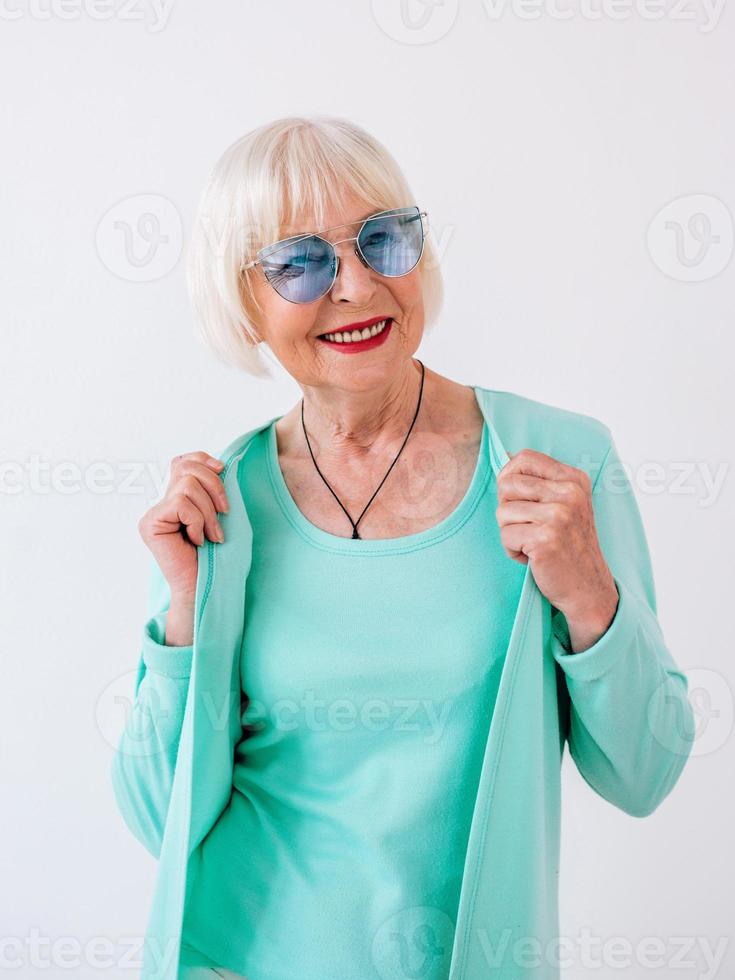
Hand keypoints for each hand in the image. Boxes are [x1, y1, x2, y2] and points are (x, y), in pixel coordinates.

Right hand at [138, 451, 228, 601]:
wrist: (204, 586)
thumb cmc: (215, 555)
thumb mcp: (218, 514)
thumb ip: (210, 490)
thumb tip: (219, 465)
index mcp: (176, 498)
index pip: (182, 462)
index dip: (203, 459)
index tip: (223, 469)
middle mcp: (161, 503)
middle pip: (188, 469)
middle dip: (215, 487)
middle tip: (225, 513)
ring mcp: (153, 513)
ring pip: (187, 486)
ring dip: (208, 512)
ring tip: (211, 534)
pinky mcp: (150, 522)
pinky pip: (182, 504)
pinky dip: (197, 521)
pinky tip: (197, 540)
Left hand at [496, 448, 618, 649]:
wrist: (588, 587)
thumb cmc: (569, 546)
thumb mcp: (566, 504)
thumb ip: (541, 482)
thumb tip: (504, 458)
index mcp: (574, 479)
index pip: (524, 457)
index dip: (510, 476)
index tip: (517, 498)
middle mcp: (569, 493)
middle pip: (507, 484)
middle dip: (507, 509)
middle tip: (528, 526)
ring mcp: (559, 516)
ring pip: (502, 512)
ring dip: (510, 533)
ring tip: (533, 543)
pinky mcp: (545, 539)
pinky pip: (505, 536)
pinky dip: (512, 550)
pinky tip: (533, 557)